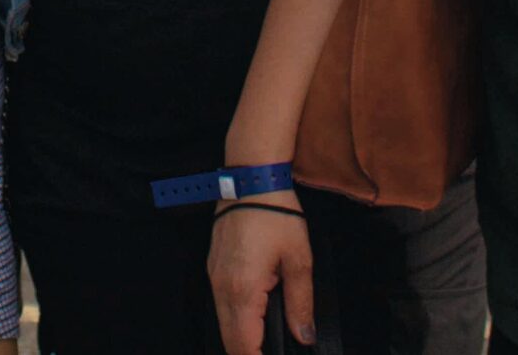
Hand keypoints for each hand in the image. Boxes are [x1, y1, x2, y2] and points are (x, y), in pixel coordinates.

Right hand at [209, 194, 315, 354]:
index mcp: (243, 290)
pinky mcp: (213, 268)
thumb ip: (301, 304)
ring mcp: (214, 278)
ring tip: (267, 343)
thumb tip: (304, 336)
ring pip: (222, 325)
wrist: (251, 179)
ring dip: (242, 339)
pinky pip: (220, 306)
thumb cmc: (277, 214)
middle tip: (273, 352)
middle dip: (249, 354)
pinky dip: (235, 321)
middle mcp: (221, 288)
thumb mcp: (299, 260)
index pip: (244, 346)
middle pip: (229, 341)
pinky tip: (255, 320)